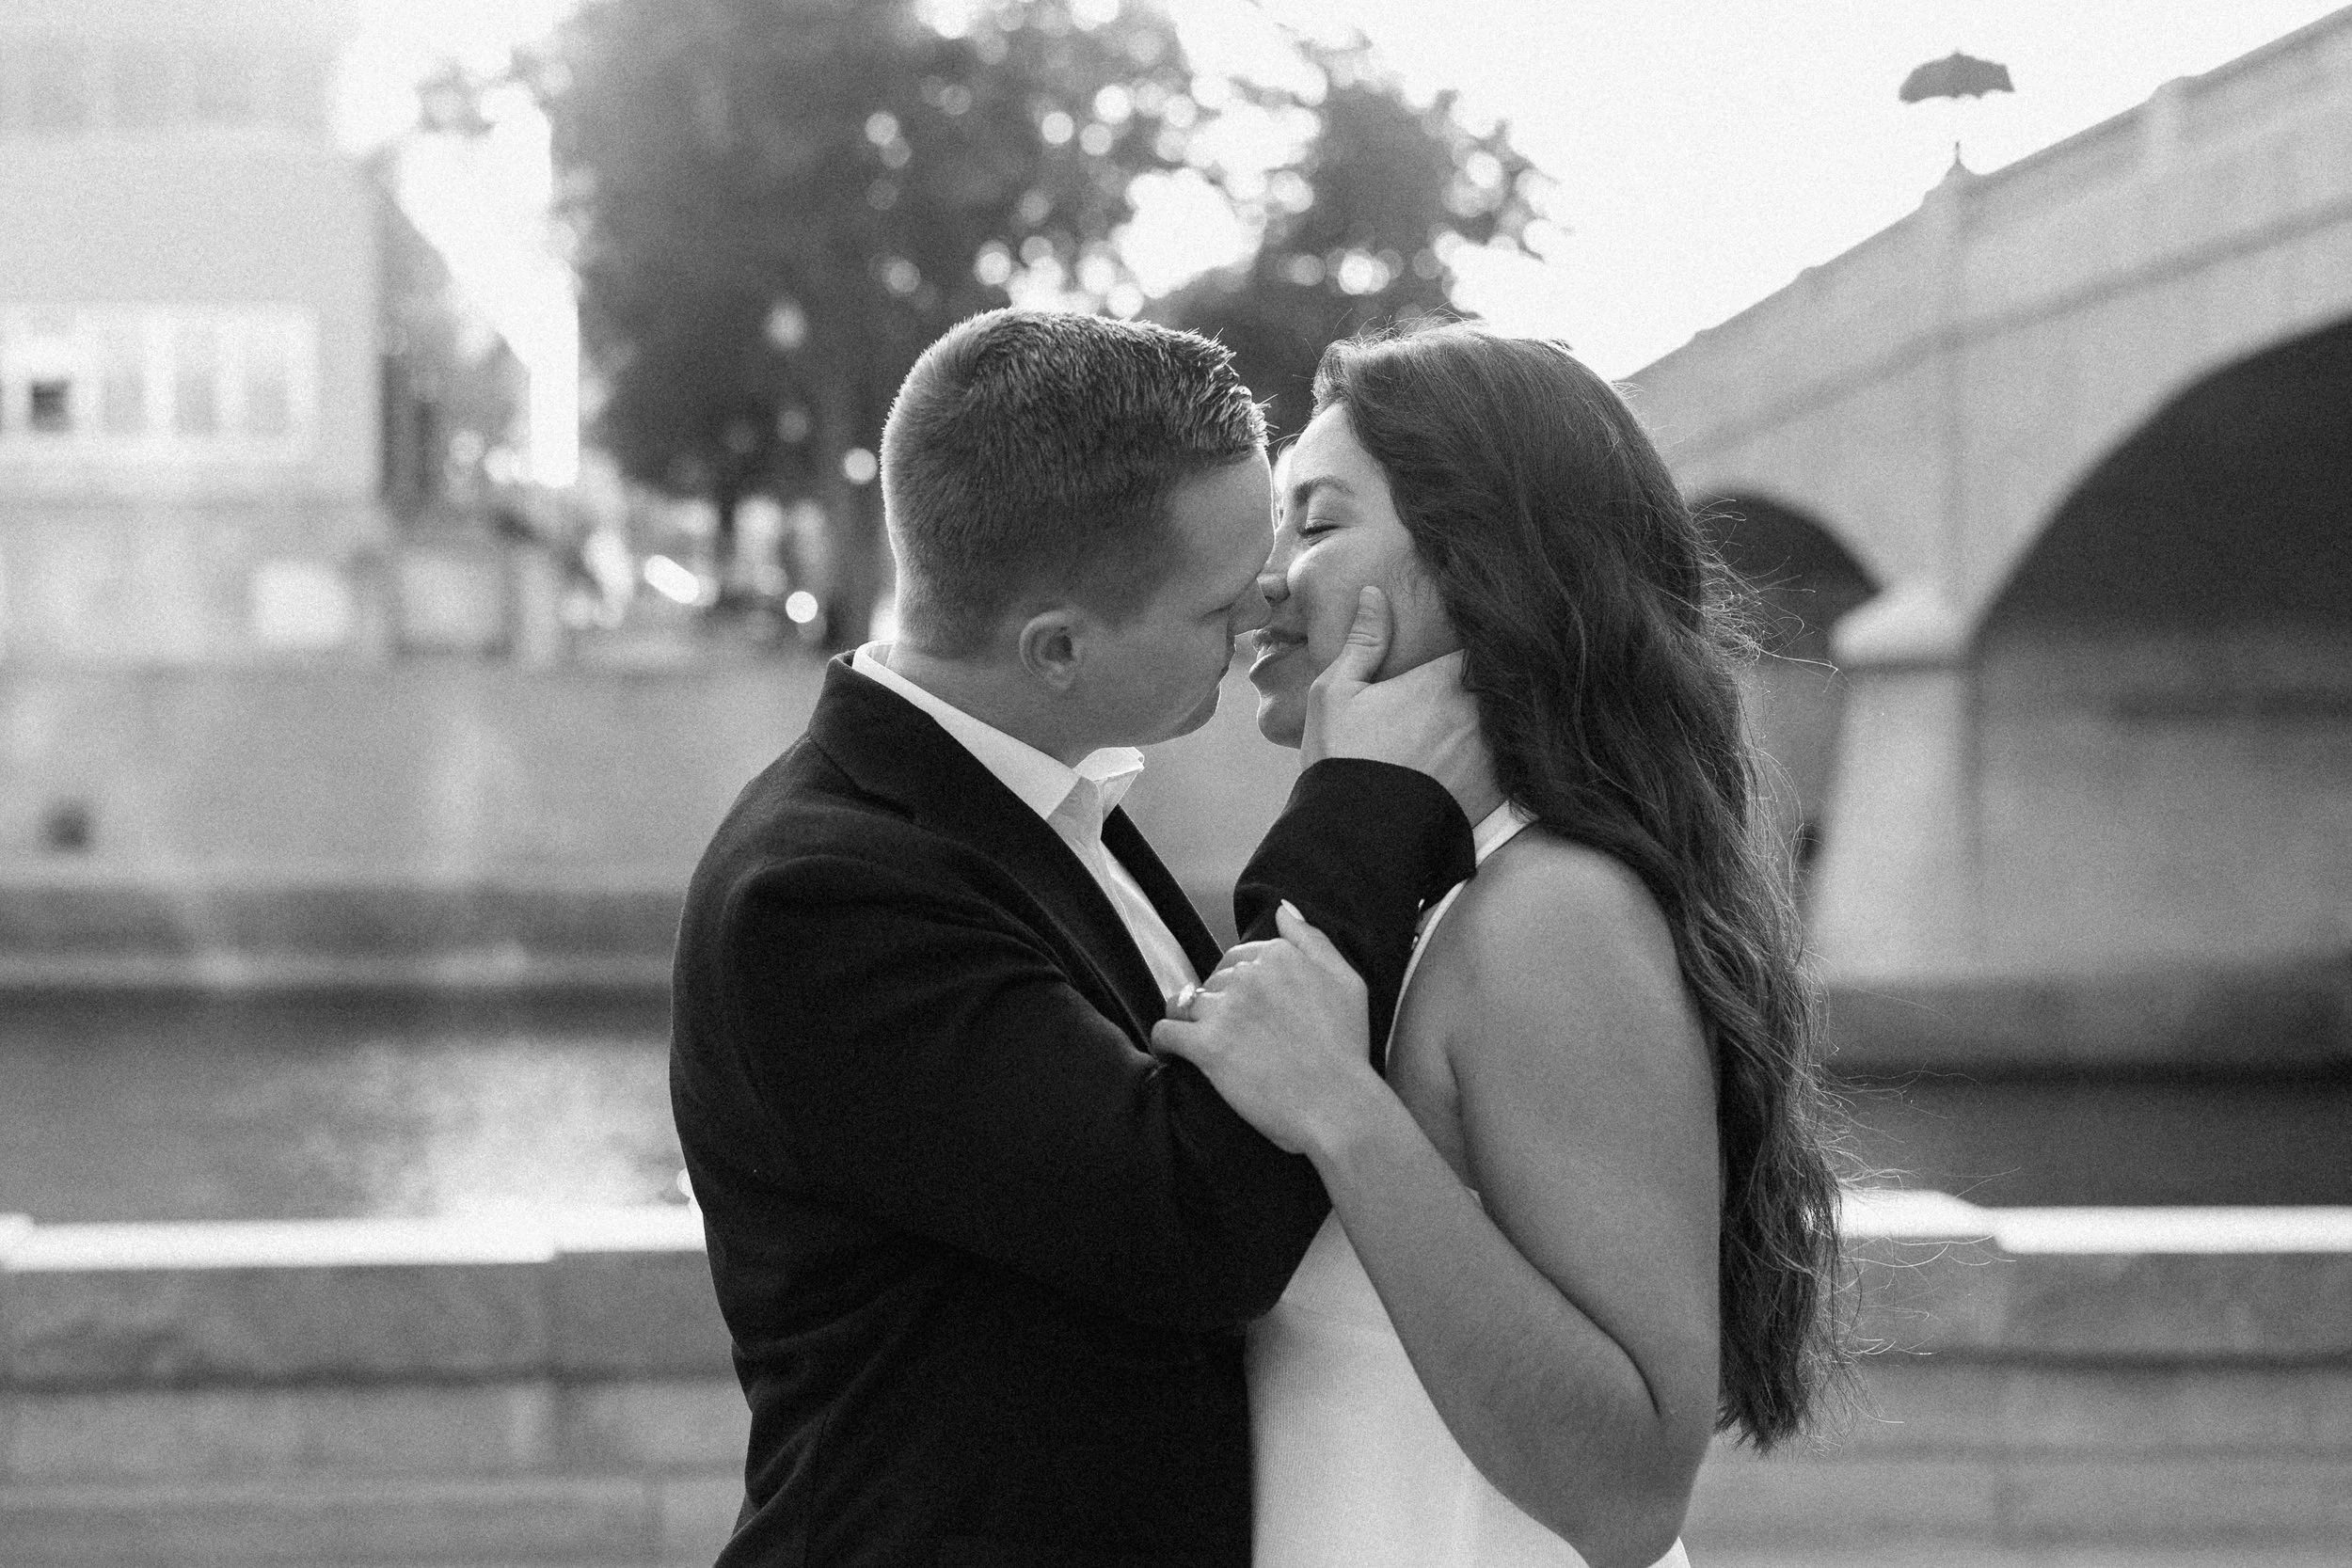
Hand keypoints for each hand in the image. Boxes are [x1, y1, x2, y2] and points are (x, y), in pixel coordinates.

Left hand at [1152, 902, 1382, 1156]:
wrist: (1339, 1105)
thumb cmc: (1347, 1047)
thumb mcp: (1347, 980)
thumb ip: (1313, 940)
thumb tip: (1283, 909)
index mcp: (1280, 956)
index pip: (1239, 958)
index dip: (1240, 984)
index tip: (1250, 1010)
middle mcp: (1250, 976)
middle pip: (1213, 981)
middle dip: (1218, 1003)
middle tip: (1235, 1034)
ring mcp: (1226, 1010)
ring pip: (1188, 1004)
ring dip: (1191, 1021)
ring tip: (1202, 1043)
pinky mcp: (1207, 1046)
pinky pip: (1165, 1032)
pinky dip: (1164, 1042)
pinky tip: (1171, 1053)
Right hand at [1306, 587, 1500, 820]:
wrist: (1360, 839)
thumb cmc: (1343, 760)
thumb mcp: (1336, 693)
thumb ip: (1363, 641)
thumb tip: (1375, 592)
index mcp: (1445, 680)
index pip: (1485, 639)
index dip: (1486, 632)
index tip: (1483, 627)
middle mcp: (1480, 711)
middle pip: (1509, 676)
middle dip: (1505, 668)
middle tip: (1506, 657)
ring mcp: (1496, 752)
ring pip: (1519, 715)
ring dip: (1514, 708)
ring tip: (1514, 700)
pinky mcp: (1502, 789)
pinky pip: (1522, 756)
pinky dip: (1518, 747)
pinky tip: (1513, 744)